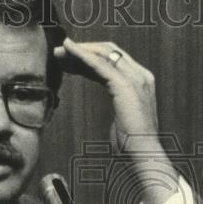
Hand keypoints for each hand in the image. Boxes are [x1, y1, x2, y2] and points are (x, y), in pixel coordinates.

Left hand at [54, 38, 177, 203]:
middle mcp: (141, 75)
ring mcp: (135, 78)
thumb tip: (109, 102)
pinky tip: (68, 50)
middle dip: (84, 49)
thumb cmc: (132, 143)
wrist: (143, 154)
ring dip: (79, 51)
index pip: (115, 59)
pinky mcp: (125, 85)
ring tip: (59, 52)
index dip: (91, 55)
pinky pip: (100, 64)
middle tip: (61, 52)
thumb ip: (118, 101)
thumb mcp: (123, 115)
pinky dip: (82, 55)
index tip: (70, 58)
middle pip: (109, 52)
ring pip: (104, 54)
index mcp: (142, 80)